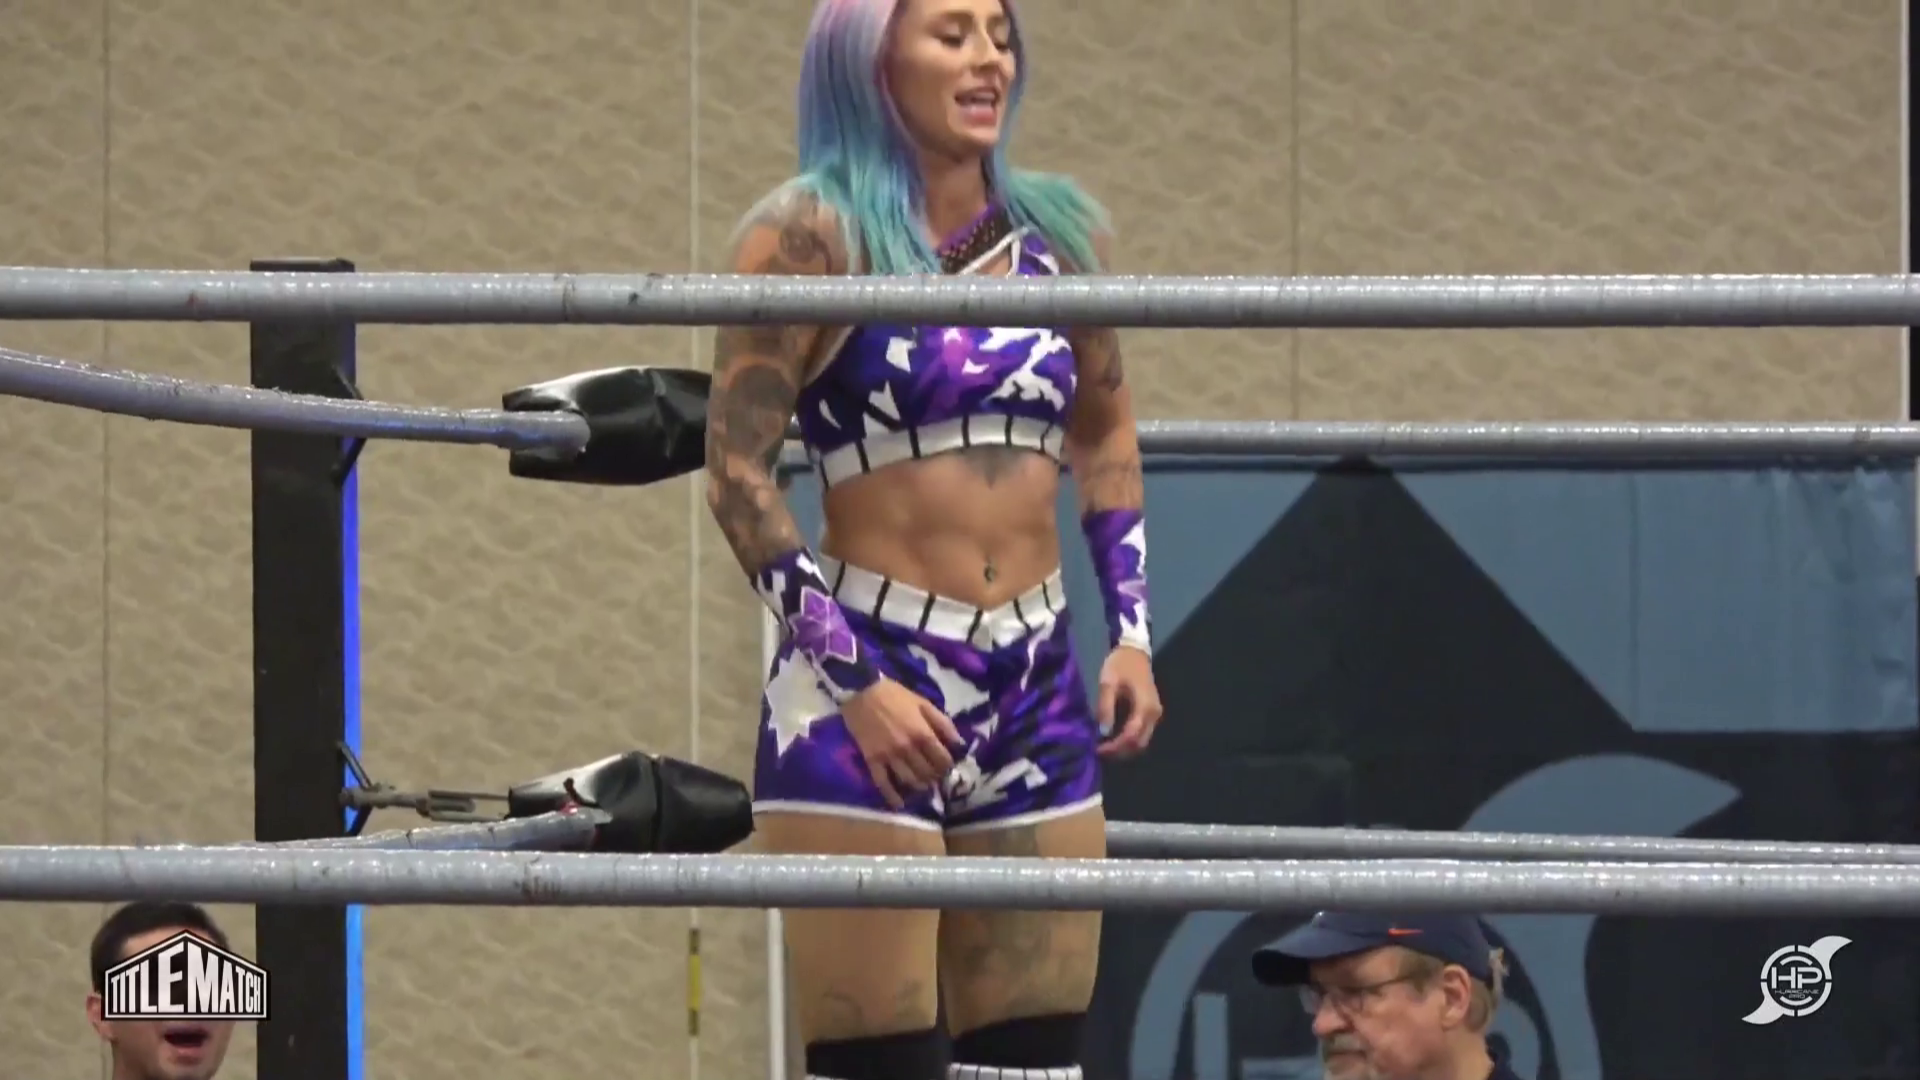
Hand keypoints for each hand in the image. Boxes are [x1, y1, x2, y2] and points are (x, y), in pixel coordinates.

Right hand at [839, 677, 965, 808]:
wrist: (861, 691)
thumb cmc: (895, 696)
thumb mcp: (923, 703)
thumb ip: (943, 723)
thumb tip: (960, 743)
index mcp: (922, 733)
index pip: (943, 760)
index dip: (948, 766)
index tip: (948, 767)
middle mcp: (908, 748)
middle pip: (928, 773)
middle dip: (935, 777)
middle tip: (936, 776)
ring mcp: (889, 756)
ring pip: (909, 780)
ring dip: (920, 786)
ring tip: (923, 785)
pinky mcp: (872, 760)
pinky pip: (883, 783)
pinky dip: (892, 796)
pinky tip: (899, 804)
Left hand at [1096, 646, 1162, 759]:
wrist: (1134, 651)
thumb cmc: (1120, 664)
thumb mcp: (1108, 683)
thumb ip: (1106, 707)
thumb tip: (1104, 732)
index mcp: (1144, 707)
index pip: (1130, 736)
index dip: (1114, 747)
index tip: (1097, 749)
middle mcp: (1153, 714)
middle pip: (1138, 744)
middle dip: (1119, 751)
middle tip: (1099, 750)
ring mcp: (1154, 715)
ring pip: (1141, 741)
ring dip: (1124, 747)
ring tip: (1105, 746)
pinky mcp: (1151, 713)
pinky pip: (1141, 733)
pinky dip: (1128, 739)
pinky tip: (1113, 737)